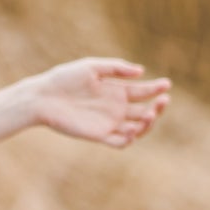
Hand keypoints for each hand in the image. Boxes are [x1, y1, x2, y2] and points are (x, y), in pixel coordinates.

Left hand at [0, 59, 171, 150]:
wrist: (43, 97)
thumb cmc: (64, 79)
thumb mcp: (91, 67)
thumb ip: (116, 68)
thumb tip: (140, 71)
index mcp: (116, 91)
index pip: (142, 92)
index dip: (156, 89)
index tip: (166, 84)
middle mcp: (115, 109)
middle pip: (144, 111)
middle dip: (157, 107)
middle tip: (163, 100)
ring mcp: (108, 123)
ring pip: (137, 128)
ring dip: (147, 123)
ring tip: (149, 113)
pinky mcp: (99, 135)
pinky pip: (120, 142)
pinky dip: (130, 138)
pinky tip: (133, 128)